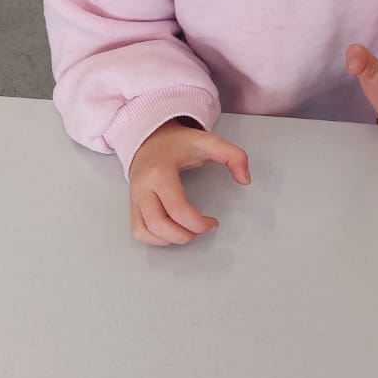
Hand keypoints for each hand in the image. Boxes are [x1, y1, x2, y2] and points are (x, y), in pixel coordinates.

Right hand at [128, 120, 250, 245]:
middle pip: (158, 224)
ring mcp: (135, 197)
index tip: (213, 222)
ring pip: (145, 231)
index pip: (177, 209)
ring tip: (188, 231)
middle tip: (201, 230)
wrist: (151, 138)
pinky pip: (138, 230)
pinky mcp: (133, 204)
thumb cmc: (178, 143)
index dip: (199, 223)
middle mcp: (143, 187)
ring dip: (170, 239)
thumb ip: (234, 156)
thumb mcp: (209, 142)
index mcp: (160, 172)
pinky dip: (154, 238)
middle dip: (184, 235)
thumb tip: (245, 180)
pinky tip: (172, 231)